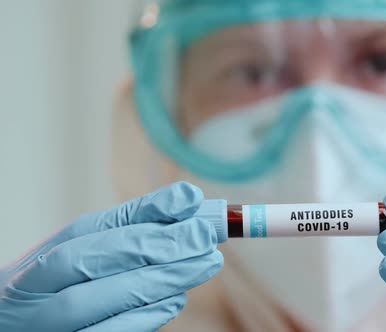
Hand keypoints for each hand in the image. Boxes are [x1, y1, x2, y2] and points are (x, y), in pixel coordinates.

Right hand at [0, 182, 223, 331]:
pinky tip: (175, 299)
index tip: (191, 202)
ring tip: (204, 263)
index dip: (140, 214)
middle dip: (151, 245)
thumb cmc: (67, 294)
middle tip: (204, 238)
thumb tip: (188, 198)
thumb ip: (137, 226)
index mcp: (35, 260)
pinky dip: (141, 317)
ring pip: (90, 300)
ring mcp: (38, 325)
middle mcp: (28, 291)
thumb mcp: (90, 257)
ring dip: (155, 279)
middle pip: (86, 260)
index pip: (87, 228)